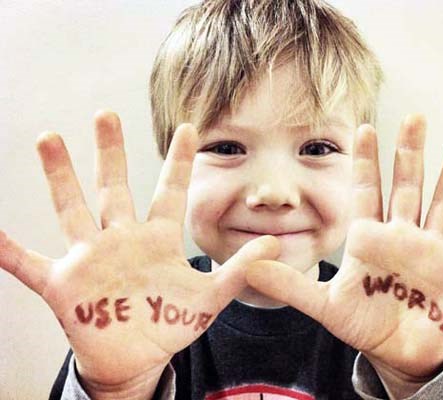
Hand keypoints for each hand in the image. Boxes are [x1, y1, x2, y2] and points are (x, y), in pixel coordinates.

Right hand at [0, 111, 278, 398]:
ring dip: (60, 177)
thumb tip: (278, 245)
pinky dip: (9, 250)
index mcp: (157, 239)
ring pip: (73, 209)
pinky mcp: (64, 285)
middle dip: (111, 152)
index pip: (170, 191)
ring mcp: (91, 259)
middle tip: (106, 114)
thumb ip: (241, 269)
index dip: (180, 161)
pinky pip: (29, 264)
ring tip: (49, 139)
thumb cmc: (172, 324)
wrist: (139, 358)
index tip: (191, 127)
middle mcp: (122, 240)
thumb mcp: (211, 296)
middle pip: (115, 188)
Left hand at [246, 114, 442, 378]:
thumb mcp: (323, 305)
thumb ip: (289, 286)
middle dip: (409, 153)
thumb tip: (250, 267)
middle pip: (407, 187)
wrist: (395, 352)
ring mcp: (437, 254)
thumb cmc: (363, 324)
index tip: (364, 127)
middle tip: (413, 117)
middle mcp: (404, 237)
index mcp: (371, 240)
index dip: (366, 161)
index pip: (367, 191)